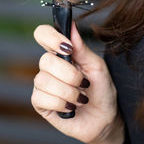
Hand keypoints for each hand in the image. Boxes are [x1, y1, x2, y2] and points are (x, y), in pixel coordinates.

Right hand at [31, 21, 122, 143]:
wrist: (104, 118)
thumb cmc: (101, 90)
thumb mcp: (97, 66)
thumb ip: (82, 48)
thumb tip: (71, 25)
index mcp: (62, 53)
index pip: (43, 34)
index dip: (50, 37)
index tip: (67, 47)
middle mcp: (49, 66)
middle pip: (45, 60)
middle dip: (70, 74)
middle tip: (83, 83)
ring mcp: (43, 84)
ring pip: (43, 80)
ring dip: (68, 91)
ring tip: (80, 98)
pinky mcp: (40, 103)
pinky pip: (41, 98)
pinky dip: (60, 103)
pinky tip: (70, 107)